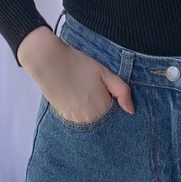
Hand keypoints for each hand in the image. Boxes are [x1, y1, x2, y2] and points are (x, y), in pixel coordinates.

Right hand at [18, 28, 134, 122]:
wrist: (49, 61)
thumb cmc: (79, 64)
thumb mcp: (105, 73)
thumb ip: (122, 91)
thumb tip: (131, 111)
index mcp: (103, 108)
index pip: (115, 112)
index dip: (112, 100)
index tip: (105, 89)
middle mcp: (90, 119)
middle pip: (103, 117)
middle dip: (101, 105)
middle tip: (92, 87)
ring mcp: (76, 120)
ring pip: (91, 118)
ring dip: (90, 108)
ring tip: (83, 90)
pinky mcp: (65, 117)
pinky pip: (79, 118)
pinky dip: (80, 109)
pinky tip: (75, 95)